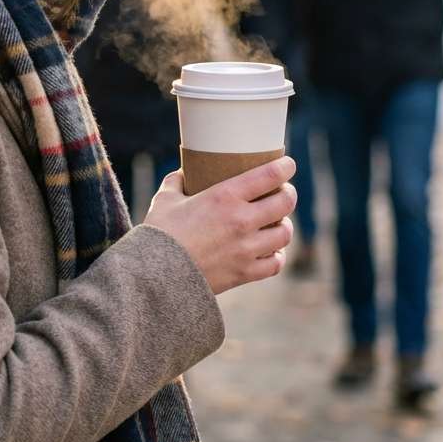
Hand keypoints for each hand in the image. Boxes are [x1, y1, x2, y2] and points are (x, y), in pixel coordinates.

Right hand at [143, 157, 296, 294]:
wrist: (154, 276)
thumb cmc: (159, 233)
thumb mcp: (165, 198)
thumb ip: (177, 182)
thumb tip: (183, 173)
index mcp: (224, 196)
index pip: (269, 175)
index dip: (285, 167)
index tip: (287, 164)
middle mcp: (241, 221)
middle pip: (285, 202)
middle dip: (288, 194)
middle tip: (283, 192)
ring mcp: (246, 249)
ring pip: (284, 233)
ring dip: (284, 225)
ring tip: (277, 222)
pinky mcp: (244, 273)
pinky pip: (275, 263)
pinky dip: (276, 255)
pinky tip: (269, 250)